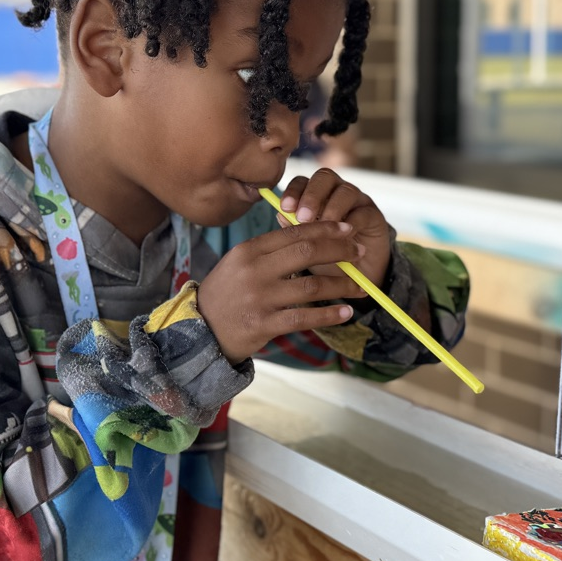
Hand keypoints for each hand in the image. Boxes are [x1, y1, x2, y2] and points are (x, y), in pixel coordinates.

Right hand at [197, 221, 368, 364]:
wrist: (200, 331)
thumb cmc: (226, 294)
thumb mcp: (239, 264)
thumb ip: (269, 250)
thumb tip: (308, 233)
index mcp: (249, 250)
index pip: (295, 233)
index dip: (326, 229)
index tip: (348, 230)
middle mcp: (254, 271)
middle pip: (307, 252)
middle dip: (340, 250)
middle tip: (360, 253)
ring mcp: (259, 298)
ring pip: (311, 286)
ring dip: (342, 286)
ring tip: (360, 288)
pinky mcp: (263, 324)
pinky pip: (305, 317)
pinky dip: (329, 315)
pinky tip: (345, 313)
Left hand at [279, 168, 390, 289]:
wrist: (356, 274)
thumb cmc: (327, 256)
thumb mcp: (307, 245)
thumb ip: (295, 229)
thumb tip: (281, 215)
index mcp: (316, 195)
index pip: (302, 181)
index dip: (293, 191)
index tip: (285, 207)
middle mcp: (336, 192)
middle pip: (324, 176)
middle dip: (312, 195)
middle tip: (302, 218)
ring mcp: (357, 201)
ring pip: (345, 191)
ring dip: (332, 208)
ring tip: (323, 228)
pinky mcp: (373, 215)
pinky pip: (362, 212)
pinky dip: (351, 224)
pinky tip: (343, 239)